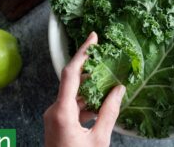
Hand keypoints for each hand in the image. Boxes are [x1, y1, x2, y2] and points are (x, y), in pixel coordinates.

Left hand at [44, 32, 125, 146]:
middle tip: (110, 63)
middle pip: (73, 82)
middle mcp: (54, 110)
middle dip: (92, 72)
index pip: (70, 73)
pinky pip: (73, 105)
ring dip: (92, 90)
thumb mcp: (99, 139)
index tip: (93, 37)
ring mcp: (54, 116)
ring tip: (111, 85)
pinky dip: (87, 102)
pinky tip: (102, 104)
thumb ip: (110, 112)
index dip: (83, 52)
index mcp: (62, 112)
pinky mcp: (57, 122)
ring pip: (74, 95)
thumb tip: (119, 90)